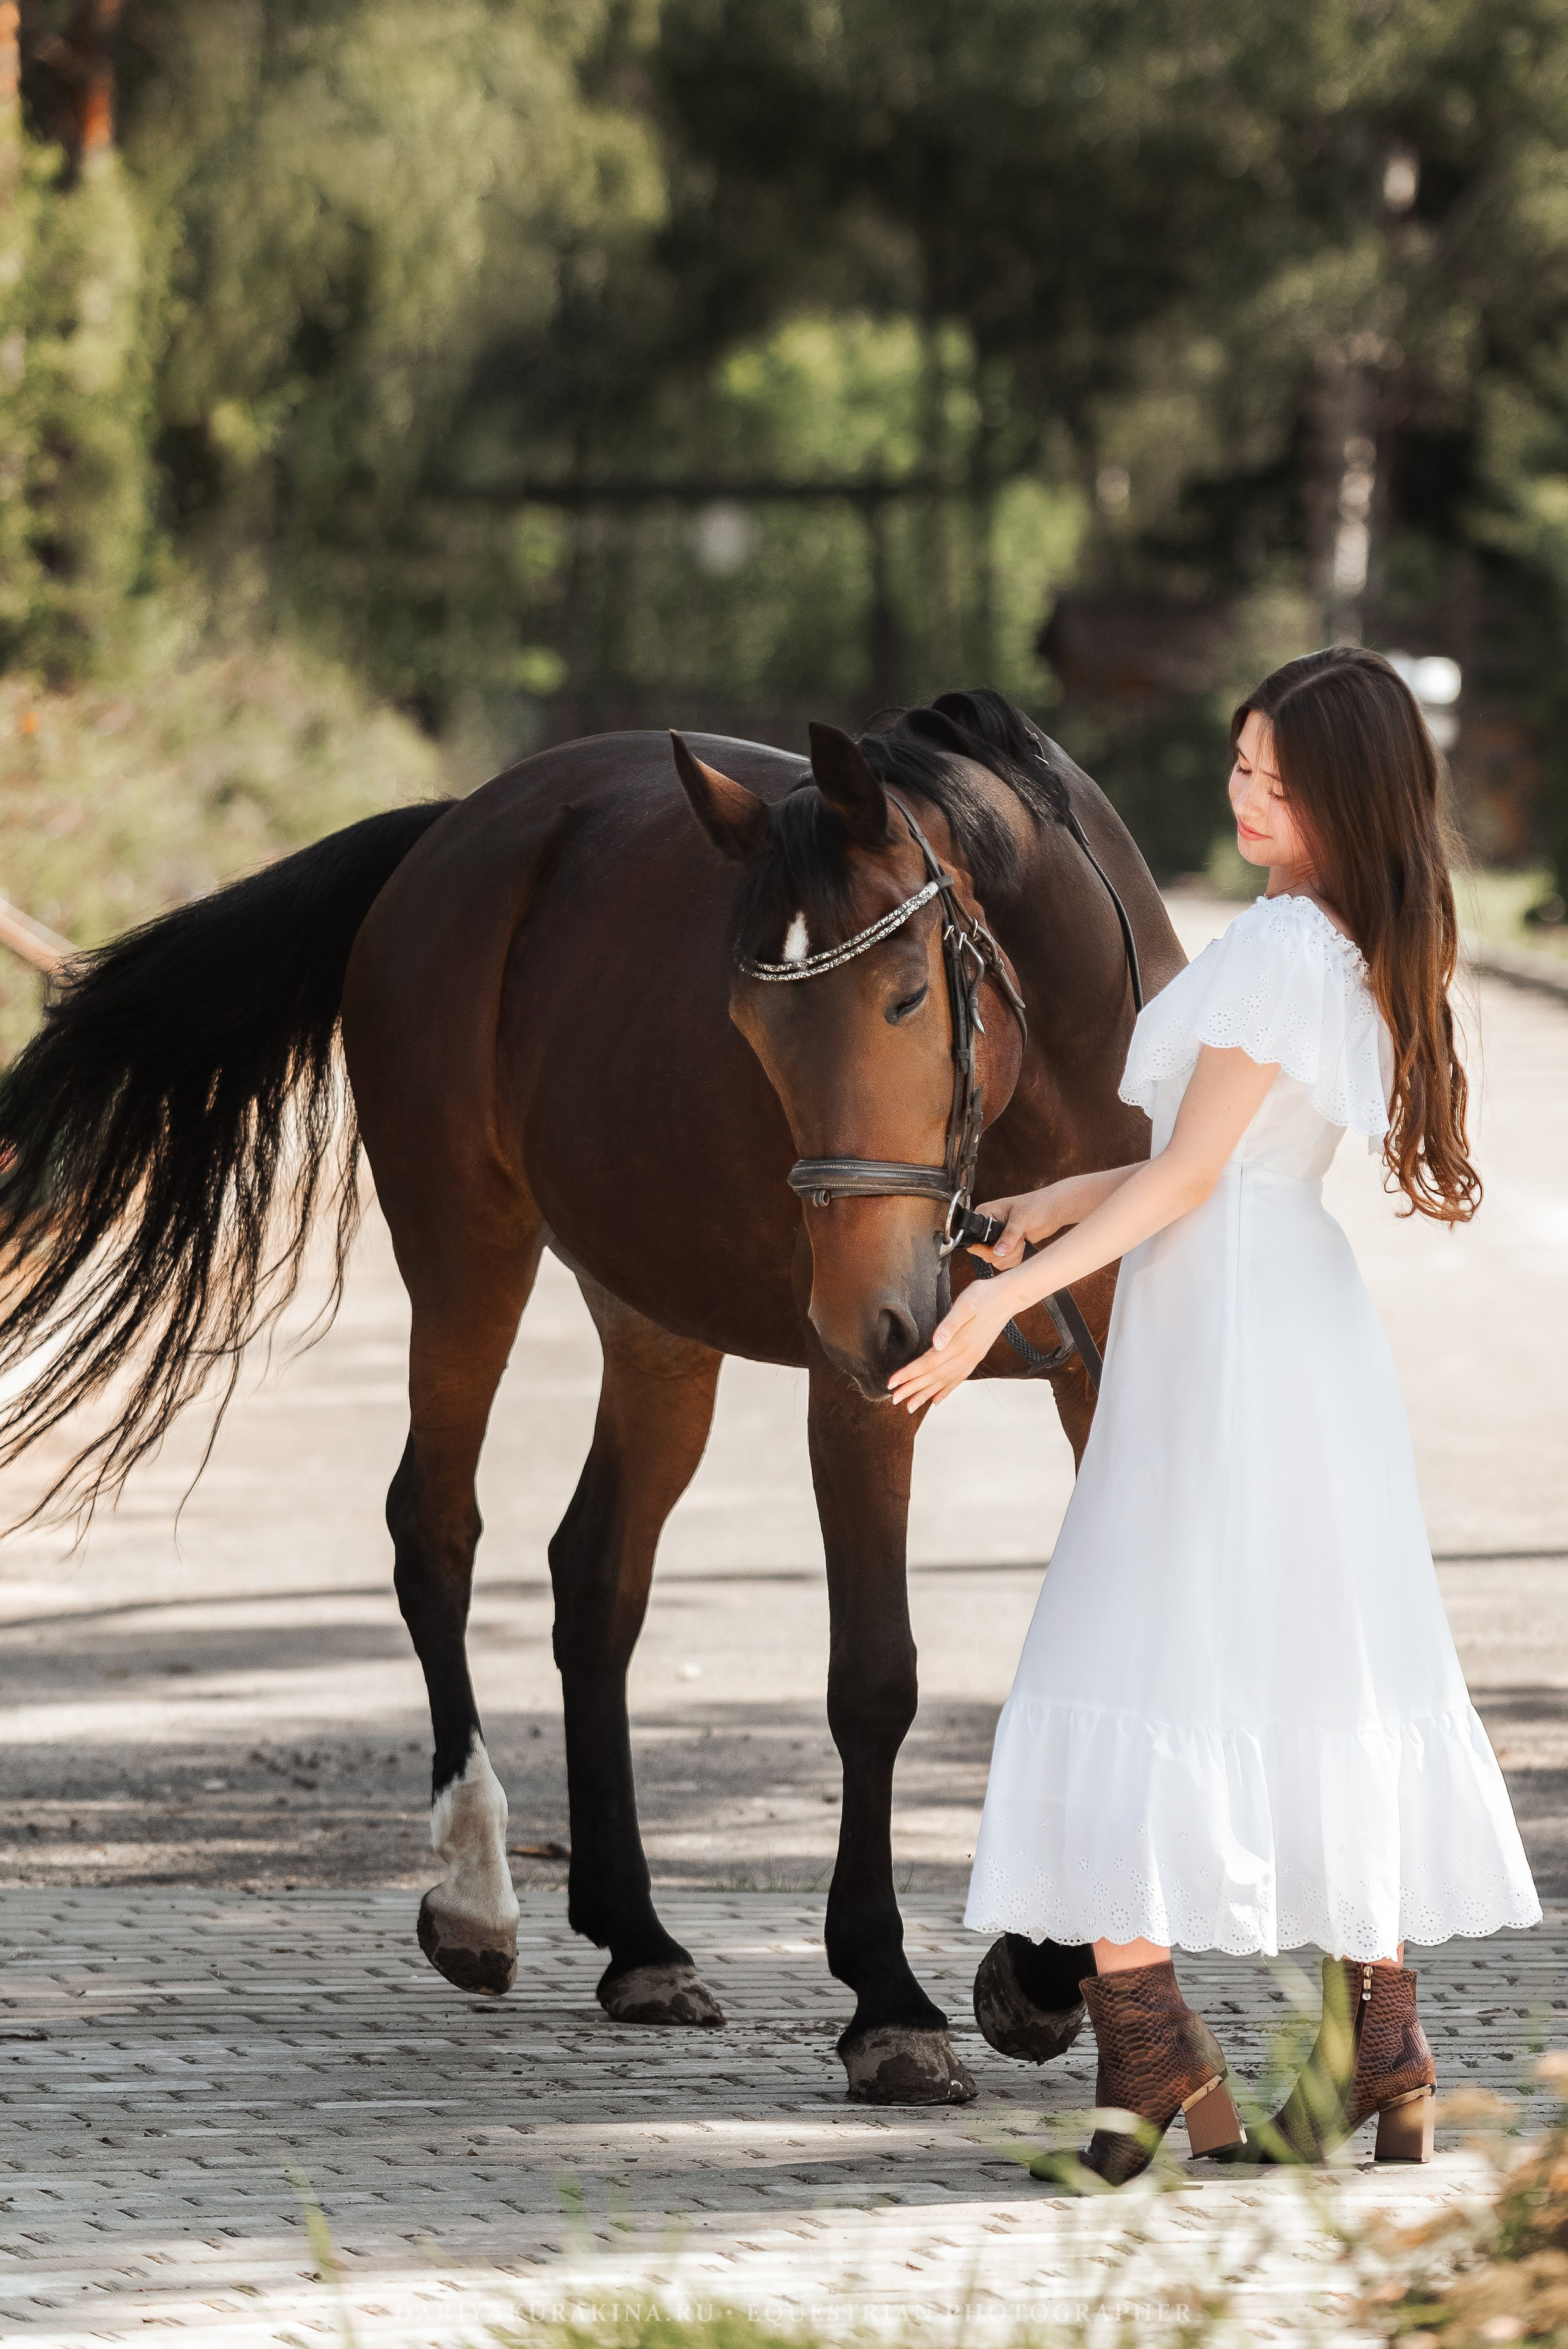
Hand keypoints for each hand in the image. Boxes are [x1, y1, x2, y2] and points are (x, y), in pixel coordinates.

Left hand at [886, 1282, 1011, 1413]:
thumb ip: (949, 1325)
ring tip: (911, 1406)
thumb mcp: (965, 1304)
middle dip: (912, 1389)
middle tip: (894, 1400)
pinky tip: (936, 1400)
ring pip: (944, 1382)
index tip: (891, 1384)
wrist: (1008, 1297)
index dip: (908, 1375)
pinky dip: (945, 1391)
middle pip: (934, 1377)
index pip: (928, 1364)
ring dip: (926, 1394)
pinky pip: (958, 1379)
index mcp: (960, 1344)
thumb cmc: (984, 1296)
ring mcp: (972, 1358)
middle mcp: (966, 1356)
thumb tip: (936, 1343)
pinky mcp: (975, 1357)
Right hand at [966, 1184, 1067, 1267]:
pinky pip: (1005, 1262)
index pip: (975, 1239)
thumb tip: (999, 1251)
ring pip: (995, 1260)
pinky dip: (1015, 1258)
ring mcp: (997, 1239)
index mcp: (985, 1214)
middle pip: (985, 1254)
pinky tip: (1022, 1244)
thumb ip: (1010, 1235)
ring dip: (1011, 1255)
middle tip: (1018, 1239)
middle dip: (1005, 1251)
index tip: (1002, 1246)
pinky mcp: (1006, 1247)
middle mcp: (988, 1228)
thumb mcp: (1022, 1218)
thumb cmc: (1037, 1205)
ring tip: (1021, 1240)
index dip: (987, 1247)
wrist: (1052, 1211)